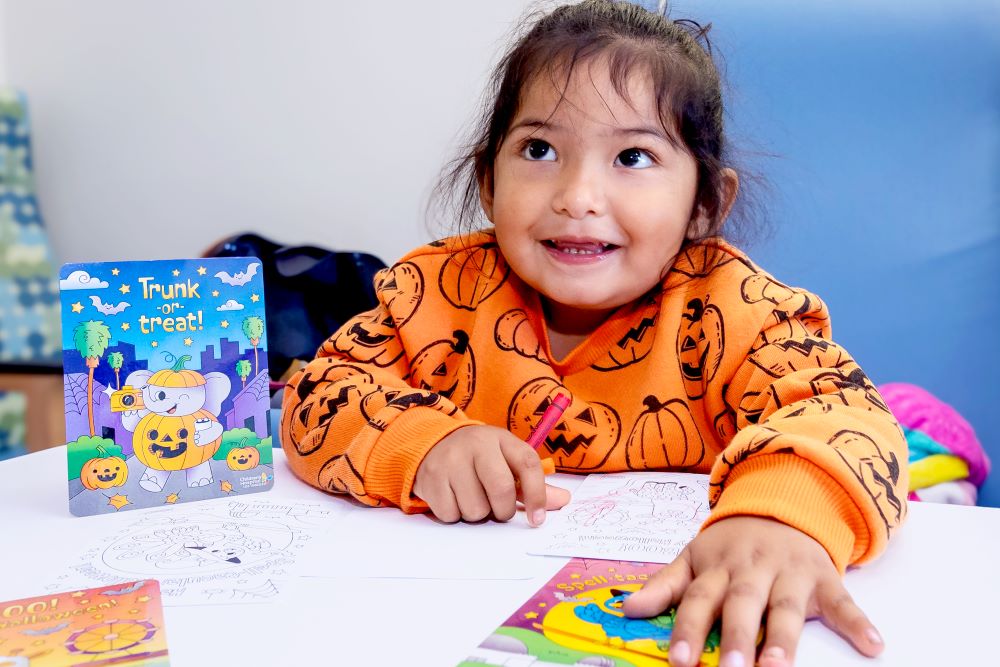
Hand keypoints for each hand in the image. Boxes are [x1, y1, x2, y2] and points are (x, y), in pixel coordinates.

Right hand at [413, 425, 569, 525]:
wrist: (432, 445)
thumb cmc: (479, 459)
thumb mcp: (506, 461)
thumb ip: (532, 483)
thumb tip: (564, 500)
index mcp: (501, 438)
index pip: (528, 463)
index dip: (537, 494)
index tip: (536, 519)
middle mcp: (476, 444)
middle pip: (501, 489)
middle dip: (503, 510)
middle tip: (498, 510)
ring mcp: (450, 460)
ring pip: (475, 509)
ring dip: (477, 514)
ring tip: (472, 498)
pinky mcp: (430, 478)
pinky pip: (451, 514)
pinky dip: (455, 515)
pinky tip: (454, 498)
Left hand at [621, 516, 882, 666]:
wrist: (783, 503)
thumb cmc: (732, 545)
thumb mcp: (694, 557)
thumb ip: (664, 586)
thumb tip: (627, 610)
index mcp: (717, 568)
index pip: (698, 601)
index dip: (688, 631)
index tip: (679, 661)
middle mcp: (752, 571)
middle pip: (743, 605)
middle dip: (737, 637)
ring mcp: (790, 574)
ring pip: (787, 607)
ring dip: (785, 638)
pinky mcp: (825, 577)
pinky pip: (844, 601)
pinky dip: (860, 622)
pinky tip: (873, 645)